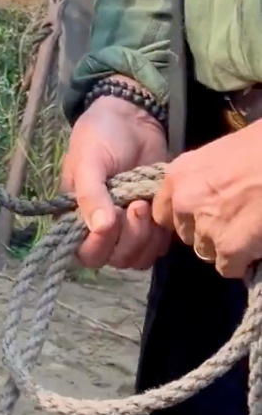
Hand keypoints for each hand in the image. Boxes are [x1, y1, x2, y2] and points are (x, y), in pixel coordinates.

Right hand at [61, 94, 169, 268]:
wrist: (134, 118)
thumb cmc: (102, 137)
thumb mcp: (89, 162)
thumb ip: (91, 195)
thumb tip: (100, 228)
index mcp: (76, 218)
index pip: (86, 253)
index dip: (100, 244)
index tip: (114, 216)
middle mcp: (100, 230)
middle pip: (115, 259)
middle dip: (130, 237)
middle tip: (137, 204)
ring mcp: (128, 228)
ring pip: (139, 257)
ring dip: (147, 236)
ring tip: (147, 203)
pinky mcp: (152, 223)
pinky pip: (159, 246)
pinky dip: (161, 233)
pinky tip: (158, 206)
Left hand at [152, 122, 261, 277]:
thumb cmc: (261, 146)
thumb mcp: (222, 152)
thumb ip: (205, 177)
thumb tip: (209, 190)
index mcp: (180, 174)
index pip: (163, 212)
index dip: (185, 217)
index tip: (203, 216)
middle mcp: (184, 201)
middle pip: (187, 234)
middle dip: (207, 232)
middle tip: (236, 220)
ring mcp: (205, 226)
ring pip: (206, 251)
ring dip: (226, 246)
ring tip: (250, 230)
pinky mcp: (229, 248)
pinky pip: (228, 267)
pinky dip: (242, 261)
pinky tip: (257, 244)